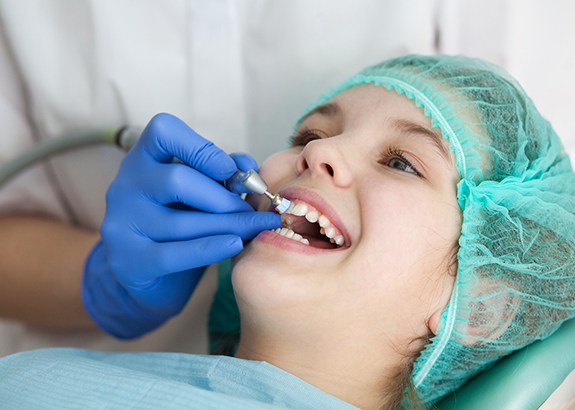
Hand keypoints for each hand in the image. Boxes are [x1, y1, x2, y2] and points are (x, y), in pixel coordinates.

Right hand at [82, 113, 279, 337]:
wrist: (151, 271)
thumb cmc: (181, 219)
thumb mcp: (200, 189)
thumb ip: (224, 173)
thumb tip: (248, 165)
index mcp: (143, 158)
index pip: (163, 131)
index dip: (201, 148)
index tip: (229, 169)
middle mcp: (125, 185)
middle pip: (177, 180)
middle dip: (222, 198)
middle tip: (250, 210)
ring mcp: (122, 223)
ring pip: (180, 222)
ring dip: (227, 226)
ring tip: (255, 228)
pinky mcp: (127, 260)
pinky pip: (174, 255)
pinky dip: (210, 249)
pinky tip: (235, 245)